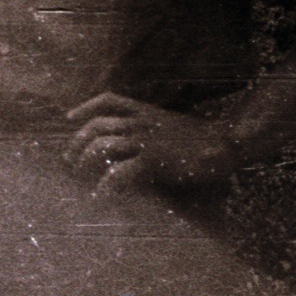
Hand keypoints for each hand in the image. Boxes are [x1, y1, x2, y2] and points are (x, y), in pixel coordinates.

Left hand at [64, 92, 240, 196]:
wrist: (226, 142)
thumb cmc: (201, 139)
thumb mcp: (171, 125)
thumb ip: (151, 128)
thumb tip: (133, 142)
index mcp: (146, 111)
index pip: (109, 100)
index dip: (85, 107)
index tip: (69, 118)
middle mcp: (140, 122)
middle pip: (97, 125)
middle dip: (77, 142)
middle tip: (69, 160)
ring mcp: (145, 141)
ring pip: (102, 145)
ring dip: (85, 161)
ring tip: (80, 176)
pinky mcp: (152, 161)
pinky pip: (119, 172)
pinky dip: (106, 185)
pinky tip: (101, 195)